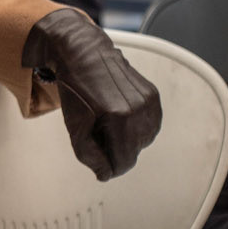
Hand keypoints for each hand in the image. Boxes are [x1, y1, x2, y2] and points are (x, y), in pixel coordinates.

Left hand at [22, 8, 162, 180]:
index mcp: (119, 118)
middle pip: (135, 153)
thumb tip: (106, 174)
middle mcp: (139, 109)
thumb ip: (90, 157)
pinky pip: (151, 125)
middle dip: (116, 150)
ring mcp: (149, 100)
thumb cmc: (75, 89)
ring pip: (144, 140)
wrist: (83, 54)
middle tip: (97, 133)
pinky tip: (119, 116)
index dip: (110, 168)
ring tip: (107, 122)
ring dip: (128, 139)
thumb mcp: (75, 128)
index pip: (124, 162)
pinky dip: (137, 127)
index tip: (98, 162)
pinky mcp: (153, 94)